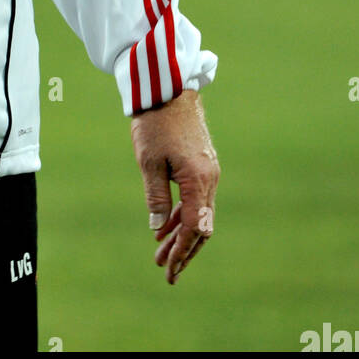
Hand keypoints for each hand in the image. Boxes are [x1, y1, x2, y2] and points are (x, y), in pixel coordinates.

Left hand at [129, 89, 218, 284]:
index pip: (194, 227)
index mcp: (198, 180)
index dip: (182, 251)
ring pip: (199, 213)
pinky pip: (196, 199)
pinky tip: (166, 226)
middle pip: (201, 226)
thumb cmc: (155, 123)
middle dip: (183, 250)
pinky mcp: (202, 165)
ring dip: (182, 234)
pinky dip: (183, 215)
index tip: (170, 270)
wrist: (169, 89)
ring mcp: (208, 171)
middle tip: (164, 270)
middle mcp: (209, 179)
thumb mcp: (149, 161)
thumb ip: (155, 196)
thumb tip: (158, 228)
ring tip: (161, 253)